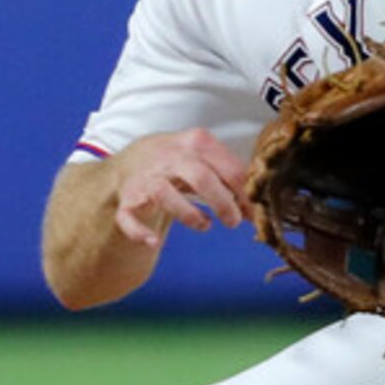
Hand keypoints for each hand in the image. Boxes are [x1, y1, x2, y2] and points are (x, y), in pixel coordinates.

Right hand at [112, 129, 248, 246]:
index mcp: (195, 143)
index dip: (245, 194)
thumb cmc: (179, 162)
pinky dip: (140, 232)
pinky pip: (129, 217)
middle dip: (223, 203)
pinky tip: (154, 241)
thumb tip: (256, 203)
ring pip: (165, 195)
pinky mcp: (128, 199)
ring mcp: (146, 178)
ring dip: (189, 215)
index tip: (254, 212)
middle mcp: (169, 157)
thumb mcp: (205, 158)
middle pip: (201, 178)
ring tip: (205, 225)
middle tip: (234, 221)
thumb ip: (229, 176)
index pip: (228, 168)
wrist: (134, 160)